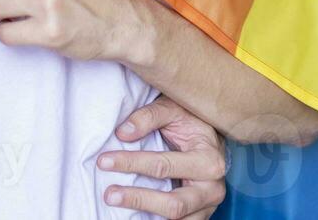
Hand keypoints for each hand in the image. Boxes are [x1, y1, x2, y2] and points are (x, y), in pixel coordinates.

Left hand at [98, 96, 227, 219]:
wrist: (212, 136)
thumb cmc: (191, 121)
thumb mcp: (172, 109)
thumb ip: (148, 117)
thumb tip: (123, 133)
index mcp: (209, 159)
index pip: (163, 166)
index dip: (131, 164)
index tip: (104, 161)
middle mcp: (212, 187)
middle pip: (173, 204)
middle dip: (138, 200)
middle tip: (109, 194)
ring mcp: (208, 205)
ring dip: (146, 214)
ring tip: (119, 204)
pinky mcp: (201, 215)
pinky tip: (136, 215)